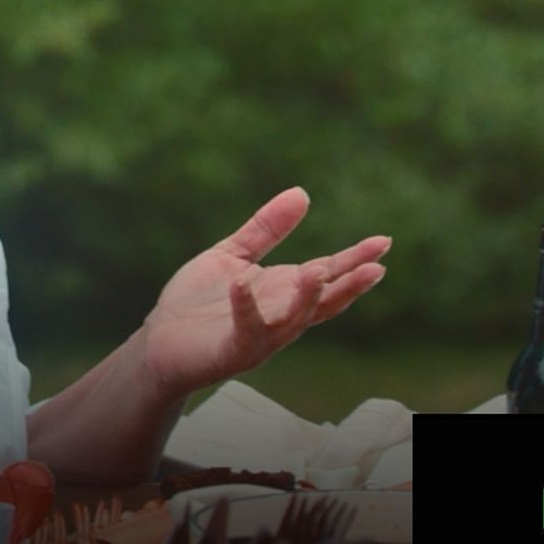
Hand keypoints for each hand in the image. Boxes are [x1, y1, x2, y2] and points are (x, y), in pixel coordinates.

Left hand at [139, 187, 388, 397]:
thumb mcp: (233, 256)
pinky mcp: (232, 350)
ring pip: (293, 320)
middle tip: (377, 266)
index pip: (326, 274)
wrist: (160, 343)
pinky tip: (241, 283)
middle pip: (322, 301)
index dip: (354, 260)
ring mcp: (260, 336)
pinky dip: (244, 307)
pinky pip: (244, 329)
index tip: (383, 242)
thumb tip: (301, 192)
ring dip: (307, 297)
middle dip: (349, 284)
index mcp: (282, 292)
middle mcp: (279, 316)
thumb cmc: (198, 302)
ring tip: (321, 270)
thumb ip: (266, 229)